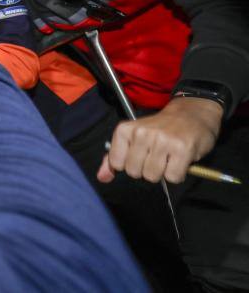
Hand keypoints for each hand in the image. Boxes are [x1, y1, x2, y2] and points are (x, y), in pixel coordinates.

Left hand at [97, 96, 222, 183]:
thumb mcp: (132, 138)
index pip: (117, 163)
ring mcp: (162, 140)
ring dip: (162, 172)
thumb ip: (115, 158)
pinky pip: (173, 177)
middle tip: (156, 156)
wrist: (190, 114)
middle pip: (134, 172)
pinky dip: (177, 174)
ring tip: (167, 157)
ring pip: (152, 176)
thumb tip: (102, 178)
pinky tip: (179, 159)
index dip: (129, 164)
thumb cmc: (159, 129)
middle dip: (145, 169)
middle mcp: (141, 133)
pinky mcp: (182, 149)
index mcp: (125, 129)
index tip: (139, 154)